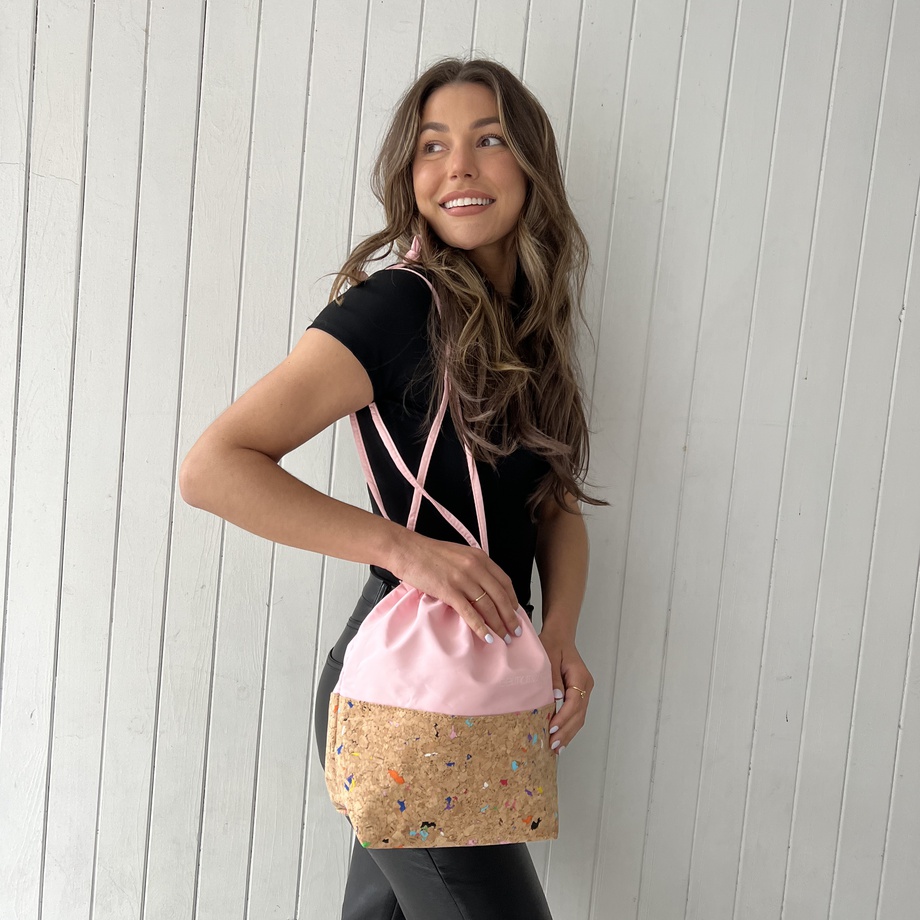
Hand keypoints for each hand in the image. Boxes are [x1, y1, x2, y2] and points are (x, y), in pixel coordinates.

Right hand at [388, 531, 522, 644]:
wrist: (406, 550)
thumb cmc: (428, 554)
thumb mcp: (459, 555)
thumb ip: (474, 568)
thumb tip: (483, 589)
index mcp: (479, 557)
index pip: (504, 581)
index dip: (512, 600)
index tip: (515, 613)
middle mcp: (475, 567)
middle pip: (500, 596)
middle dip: (510, 617)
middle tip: (515, 631)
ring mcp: (462, 579)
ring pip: (488, 606)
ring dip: (498, 624)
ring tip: (503, 638)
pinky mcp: (449, 590)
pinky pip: (469, 612)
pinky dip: (480, 627)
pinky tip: (486, 637)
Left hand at [539, 633, 592, 754]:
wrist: (559, 636)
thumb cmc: (552, 643)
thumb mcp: (548, 656)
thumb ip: (552, 678)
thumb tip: (555, 699)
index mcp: (580, 676)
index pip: (574, 702)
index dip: (563, 717)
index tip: (552, 728)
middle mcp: (586, 685)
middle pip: (579, 714)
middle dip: (566, 731)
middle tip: (553, 746)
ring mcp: (584, 690)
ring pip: (579, 717)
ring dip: (568, 733)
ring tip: (556, 747)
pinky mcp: (578, 694)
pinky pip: (576, 713)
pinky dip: (569, 726)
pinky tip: (561, 737)